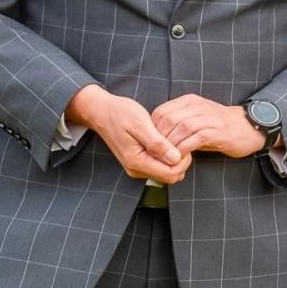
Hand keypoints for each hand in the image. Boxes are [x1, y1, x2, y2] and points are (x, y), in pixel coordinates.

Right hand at [65, 84, 188, 183]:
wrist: (102, 112)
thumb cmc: (120, 114)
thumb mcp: (141, 124)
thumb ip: (157, 143)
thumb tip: (175, 158)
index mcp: (137, 161)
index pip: (171, 174)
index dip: (183, 161)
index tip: (184, 142)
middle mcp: (136, 169)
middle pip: (170, 176)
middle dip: (181, 160)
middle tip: (180, 139)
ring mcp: (137, 167)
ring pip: (166, 171)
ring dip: (174, 158)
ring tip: (173, 137)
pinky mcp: (139, 161)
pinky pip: (159, 165)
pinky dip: (167, 155)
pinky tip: (166, 140)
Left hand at [151, 94, 265, 158]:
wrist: (248, 127)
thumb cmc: (218, 127)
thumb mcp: (196, 119)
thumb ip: (177, 124)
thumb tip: (154, 139)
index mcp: (190, 101)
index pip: (162, 111)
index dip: (153, 129)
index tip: (152, 145)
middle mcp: (199, 106)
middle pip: (170, 119)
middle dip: (160, 139)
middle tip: (157, 154)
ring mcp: (210, 117)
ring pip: (182, 127)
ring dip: (172, 145)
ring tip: (167, 157)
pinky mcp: (219, 131)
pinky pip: (197, 138)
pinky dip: (186, 148)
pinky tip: (182, 157)